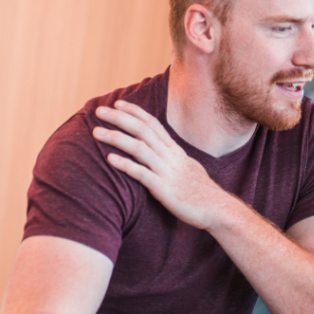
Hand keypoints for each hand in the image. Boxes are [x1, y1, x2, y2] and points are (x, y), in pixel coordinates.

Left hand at [92, 101, 219, 229]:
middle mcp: (170, 157)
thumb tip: (165, 152)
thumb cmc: (202, 192)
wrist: (217, 210)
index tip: (118, 104)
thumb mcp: (189, 168)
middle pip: (142, 130)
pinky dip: (125, 165)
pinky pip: (141, 174)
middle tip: (98, 112)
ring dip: (116, 138)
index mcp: (175, 151)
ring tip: (96, 133)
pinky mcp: (163, 189)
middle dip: (119, 119)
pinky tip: (110, 160)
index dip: (134, 112)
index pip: (153, 124)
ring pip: (139, 148)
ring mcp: (167, 172)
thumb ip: (174, 158)